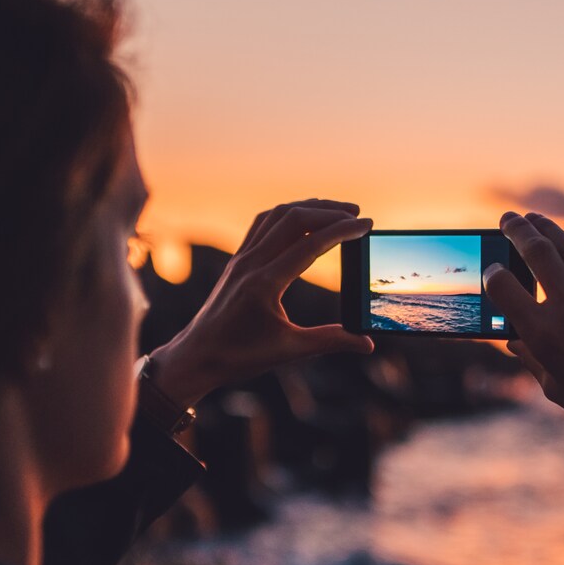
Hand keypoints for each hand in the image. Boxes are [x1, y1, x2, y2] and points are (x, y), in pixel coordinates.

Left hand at [144, 198, 375, 406]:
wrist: (196, 357)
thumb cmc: (239, 357)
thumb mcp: (288, 350)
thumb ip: (330, 341)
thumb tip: (366, 343)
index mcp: (264, 284)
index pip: (310, 245)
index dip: (342, 231)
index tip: (367, 224)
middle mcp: (250, 264)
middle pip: (293, 219)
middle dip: (329, 211)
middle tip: (357, 214)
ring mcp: (241, 259)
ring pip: (276, 216)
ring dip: (308, 207)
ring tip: (336, 212)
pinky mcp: (237, 261)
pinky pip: (262, 224)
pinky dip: (287, 215)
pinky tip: (302, 221)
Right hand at [483, 210, 563, 491]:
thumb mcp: (552, 385)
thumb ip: (529, 356)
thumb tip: (512, 338)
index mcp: (542, 334)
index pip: (504, 287)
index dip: (493, 273)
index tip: (492, 267)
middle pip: (537, 252)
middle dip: (517, 230)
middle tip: (508, 218)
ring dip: (550, 230)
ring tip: (537, 221)